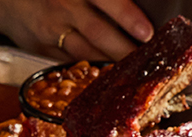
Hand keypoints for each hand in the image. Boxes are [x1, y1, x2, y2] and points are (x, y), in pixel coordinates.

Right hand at [0, 0, 153, 60]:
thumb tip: (132, 13)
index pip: (107, 1)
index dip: (128, 17)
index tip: (148, 32)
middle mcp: (62, 8)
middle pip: (99, 33)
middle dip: (125, 49)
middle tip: (147, 60)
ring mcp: (50, 32)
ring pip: (87, 53)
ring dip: (111, 63)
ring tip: (133, 70)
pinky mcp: (42, 50)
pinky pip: (71, 64)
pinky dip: (91, 70)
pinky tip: (107, 74)